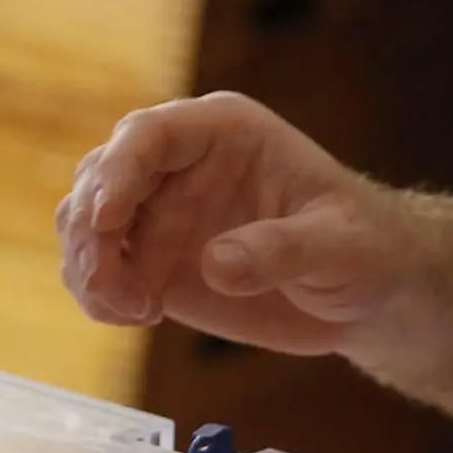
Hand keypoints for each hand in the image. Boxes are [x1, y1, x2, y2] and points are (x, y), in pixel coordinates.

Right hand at [56, 92, 404, 356]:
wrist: (367, 293)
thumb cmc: (367, 249)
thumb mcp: (340, 245)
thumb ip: (283, 250)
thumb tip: (218, 264)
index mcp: (223, 134)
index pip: (148, 135)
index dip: (117, 171)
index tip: (107, 218)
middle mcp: (179, 166)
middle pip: (100, 179)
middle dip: (92, 233)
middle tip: (114, 290)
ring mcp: (159, 213)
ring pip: (85, 224)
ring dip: (89, 268)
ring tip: (132, 311)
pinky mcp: (152, 262)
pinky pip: (100, 271)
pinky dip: (98, 296)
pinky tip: (134, 318)